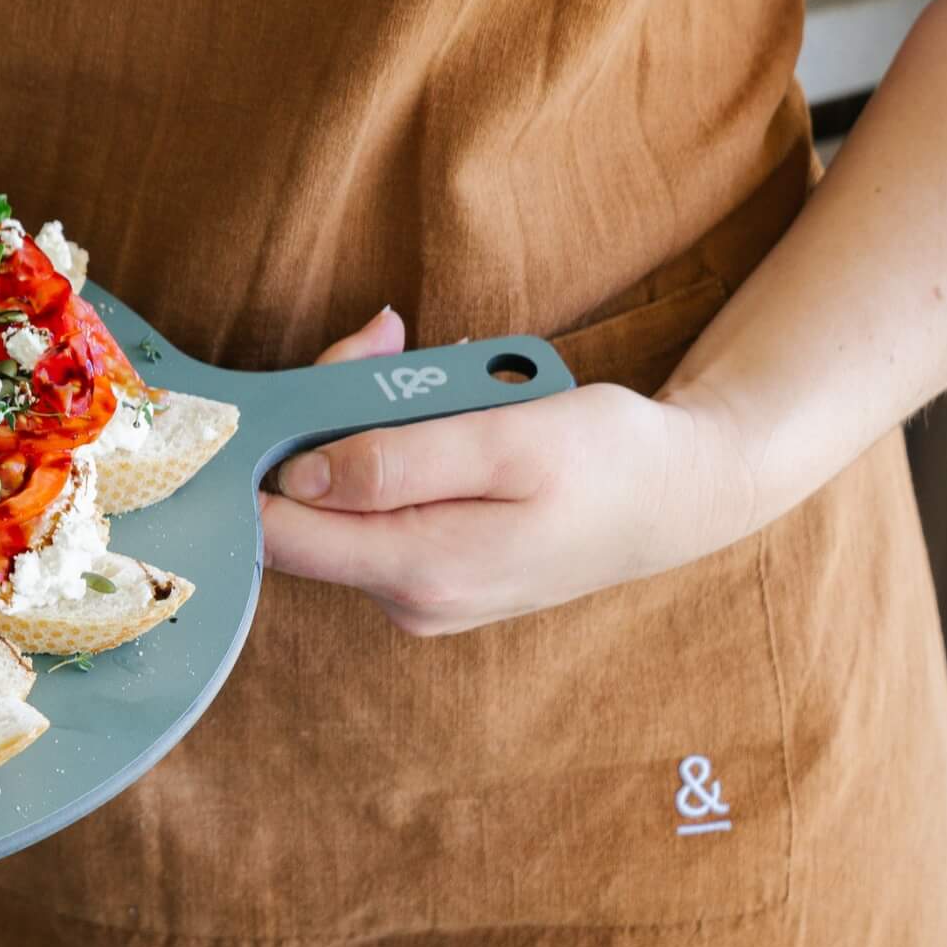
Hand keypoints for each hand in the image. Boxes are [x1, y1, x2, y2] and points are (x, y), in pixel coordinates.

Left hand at [259, 310, 756, 634]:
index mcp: (421, 572)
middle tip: (382, 346)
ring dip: (361, 434)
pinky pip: (376, 514)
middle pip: (303, 516)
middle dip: (320, 425)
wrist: (682, 497)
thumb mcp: (509, 440)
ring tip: (432, 378)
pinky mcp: (431, 578)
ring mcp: (418, 597)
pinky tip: (443, 420)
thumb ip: (398, 460)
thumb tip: (300, 476)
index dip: (264, 460)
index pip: (279, 534)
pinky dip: (391, 458)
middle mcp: (408, 600)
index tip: (288, 392)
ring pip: (339, 510)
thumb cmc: (610, 459)